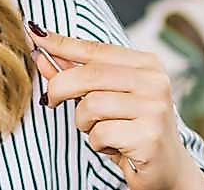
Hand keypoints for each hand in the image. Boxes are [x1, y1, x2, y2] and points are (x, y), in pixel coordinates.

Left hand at [33, 24, 203, 189]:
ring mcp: (154, 108)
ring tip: (100, 130)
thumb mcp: (105, 98)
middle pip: (89, 75)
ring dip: (83, 123)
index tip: (36, 35)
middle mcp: (155, 81)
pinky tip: (114, 146)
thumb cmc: (133, 130)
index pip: (96, 49)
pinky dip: (97, 143)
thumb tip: (42, 53)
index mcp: (147, 65)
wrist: (168, 168)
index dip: (62, 44)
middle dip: (60, 88)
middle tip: (52, 101)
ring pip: (90, 105)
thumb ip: (77, 76)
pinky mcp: (149, 136)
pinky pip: (100, 133)